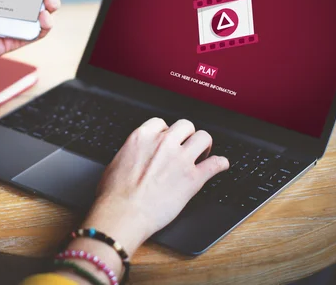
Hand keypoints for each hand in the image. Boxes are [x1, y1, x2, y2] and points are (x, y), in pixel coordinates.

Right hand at [82, 118, 228, 255]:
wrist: (124, 213)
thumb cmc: (114, 194)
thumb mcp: (116, 162)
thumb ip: (131, 154)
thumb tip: (133, 158)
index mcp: (142, 137)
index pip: (161, 123)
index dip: (166, 131)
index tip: (168, 139)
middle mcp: (163, 143)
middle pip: (186, 125)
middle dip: (187, 135)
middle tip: (186, 146)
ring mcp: (180, 159)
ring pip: (203, 138)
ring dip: (204, 145)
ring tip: (202, 154)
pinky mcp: (193, 178)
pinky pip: (216, 164)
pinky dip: (221, 164)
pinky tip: (221, 165)